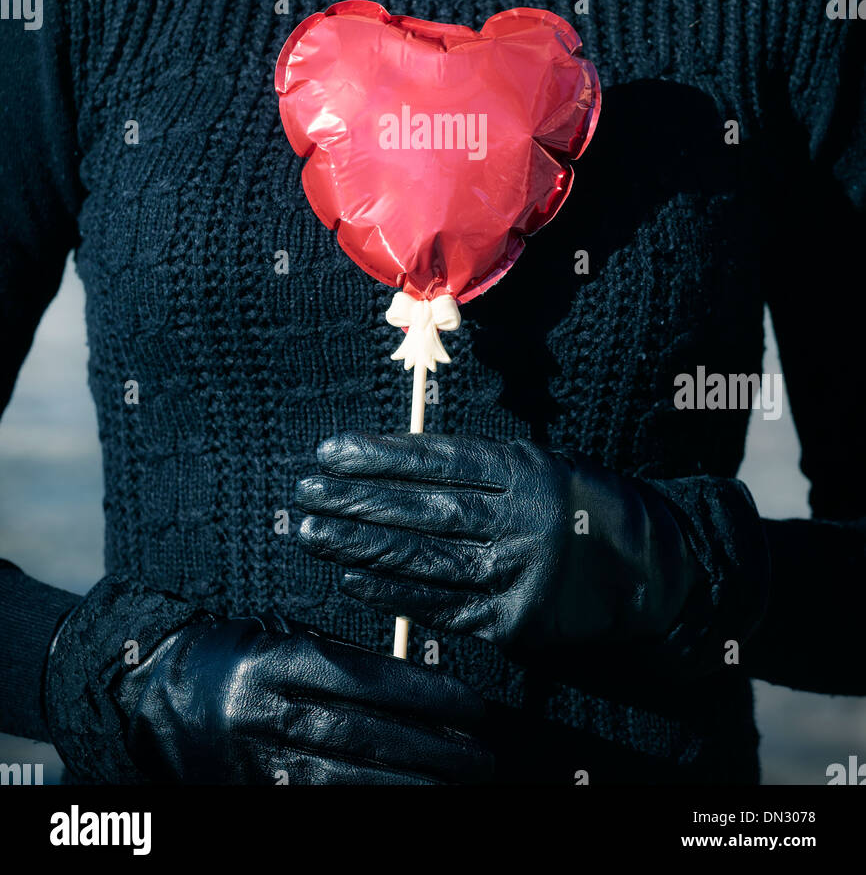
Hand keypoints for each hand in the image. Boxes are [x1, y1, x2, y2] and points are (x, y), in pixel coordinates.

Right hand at [51, 604, 492, 784]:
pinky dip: (364, 807)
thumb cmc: (228, 650)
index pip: (365, 680)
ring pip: (345, 781)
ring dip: (408, 786)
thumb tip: (414, 665)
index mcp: (274, 661)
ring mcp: (254, 763)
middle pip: (364, 736)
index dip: (423, 696)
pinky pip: (314, 805)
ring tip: (458, 787)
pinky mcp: (249, 793)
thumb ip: (335, 650)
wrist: (147, 693)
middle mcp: (263, 715)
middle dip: (431, 749)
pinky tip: (403, 804)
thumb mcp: (277, 634)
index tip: (472, 705)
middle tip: (484, 755)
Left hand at [294, 432, 701, 669]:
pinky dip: (393, 593)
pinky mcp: (516, 621)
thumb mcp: (543, 466)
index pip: (437, 461)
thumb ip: (482, 470)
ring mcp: (519, 575)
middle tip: (304, 493)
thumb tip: (399, 467)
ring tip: (309, 531)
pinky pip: (442, 606)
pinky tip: (352, 579)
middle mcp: (522, 521)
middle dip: (355, 501)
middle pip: (421, 510)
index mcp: (528, 471)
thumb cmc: (586, 507)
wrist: (657, 571)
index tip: (330, 453)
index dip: (379, 457)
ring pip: (424, 559)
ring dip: (359, 546)